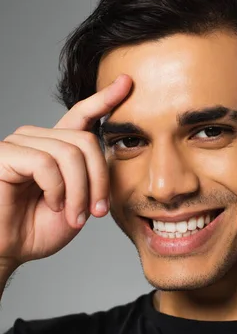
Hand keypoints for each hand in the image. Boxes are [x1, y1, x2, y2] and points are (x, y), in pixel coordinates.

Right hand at [0, 74, 131, 271]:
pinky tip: (52, 205)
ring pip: (69, 153)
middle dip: (98, 180)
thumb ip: (92, 176)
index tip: (127, 83)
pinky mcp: (5, 155)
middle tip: (96, 211)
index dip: (104, 99)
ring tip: (74, 216)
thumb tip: (112, 154)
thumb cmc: (39, 229)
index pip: (81, 115)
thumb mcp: (78, 202)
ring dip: (79, 192)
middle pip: (86, 141)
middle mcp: (37, 139)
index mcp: (55, 148)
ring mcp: (19, 144)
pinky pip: (46, 163)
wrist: (10, 250)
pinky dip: (57, 190)